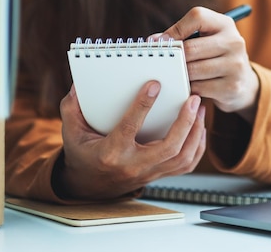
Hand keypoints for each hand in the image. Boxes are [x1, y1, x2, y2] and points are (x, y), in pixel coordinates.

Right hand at [55, 81, 205, 200]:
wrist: (89, 186)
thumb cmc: (83, 154)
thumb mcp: (71, 131)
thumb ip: (72, 107)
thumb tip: (79, 85)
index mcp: (110, 153)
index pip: (129, 128)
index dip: (142, 105)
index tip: (154, 84)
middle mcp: (133, 165)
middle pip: (168, 147)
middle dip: (185, 122)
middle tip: (193, 99)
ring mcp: (149, 173)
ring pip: (182, 158)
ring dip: (195, 132)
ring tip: (200, 109)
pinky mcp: (159, 175)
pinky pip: (186, 166)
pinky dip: (197, 147)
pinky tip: (199, 128)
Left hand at [159, 6, 259, 121]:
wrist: (244, 83)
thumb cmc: (216, 57)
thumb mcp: (206, 40)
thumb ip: (182, 36)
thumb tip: (154, 41)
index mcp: (225, 24)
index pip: (197, 17)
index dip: (175, 29)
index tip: (162, 42)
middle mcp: (234, 42)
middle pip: (191, 48)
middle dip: (174, 58)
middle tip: (164, 63)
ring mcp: (235, 65)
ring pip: (192, 70)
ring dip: (180, 75)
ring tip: (177, 75)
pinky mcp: (232, 87)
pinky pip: (199, 88)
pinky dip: (189, 88)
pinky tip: (189, 87)